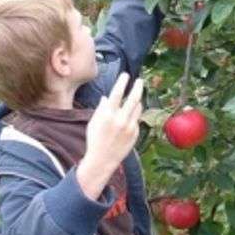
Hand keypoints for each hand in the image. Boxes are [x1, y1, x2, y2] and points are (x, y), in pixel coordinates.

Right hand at [76, 73, 143, 199]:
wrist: (102, 160)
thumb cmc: (95, 140)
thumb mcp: (94, 122)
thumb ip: (101, 109)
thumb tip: (107, 97)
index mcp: (108, 115)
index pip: (117, 93)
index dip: (122, 82)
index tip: (126, 74)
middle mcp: (120, 120)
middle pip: (133, 98)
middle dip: (138, 87)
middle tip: (140, 80)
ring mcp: (129, 127)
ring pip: (138, 109)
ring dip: (137, 102)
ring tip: (134, 99)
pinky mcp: (135, 134)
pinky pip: (136, 120)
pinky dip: (133, 116)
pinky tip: (127, 120)